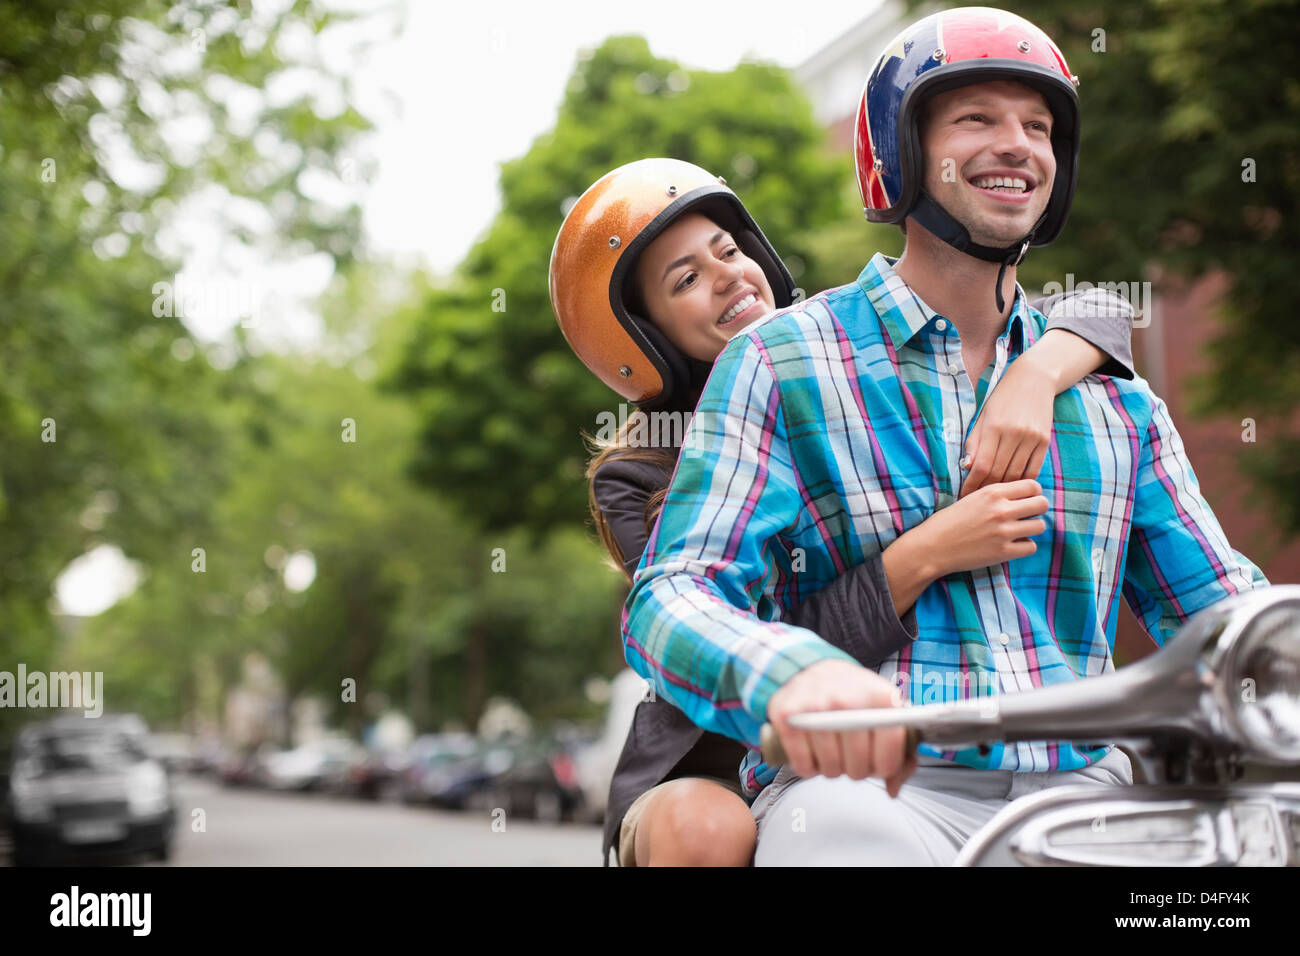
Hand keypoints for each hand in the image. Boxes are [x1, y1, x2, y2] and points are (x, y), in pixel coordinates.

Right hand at [765, 660, 915, 797]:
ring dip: (832, 769)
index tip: (878, 762)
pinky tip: (813, 753)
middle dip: (857, 769)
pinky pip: (803, 764)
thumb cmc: (851, 694)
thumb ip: (900, 750)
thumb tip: (893, 789)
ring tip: (832, 751)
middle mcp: (848, 699)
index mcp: (879, 695)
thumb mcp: (883, 710)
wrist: (809, 668)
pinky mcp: (787, 716)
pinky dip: (808, 768)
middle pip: (859, 765)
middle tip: (851, 755)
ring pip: (831, 768)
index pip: (891, 746)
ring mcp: (815, 706)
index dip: (886, 764)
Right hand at [915, 479, 1048, 577]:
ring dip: (1032, 528)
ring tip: (1018, 531)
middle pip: (1042, 504)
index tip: (1026, 499)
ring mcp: (1004, 532)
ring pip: (1040, 526)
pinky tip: (1011, 545)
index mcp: (992, 492)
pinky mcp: (1003, 552)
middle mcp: (1001, 510)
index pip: (1032, 485)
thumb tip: (1021, 495)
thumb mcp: (971, 497)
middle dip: (1037, 509)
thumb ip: (996, 494)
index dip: (1033, 492)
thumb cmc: (947, 522)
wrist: (931, 547)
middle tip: (1027, 515)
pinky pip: (1031, 547)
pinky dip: (1024, 547)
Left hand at [961, 356, 1054, 496]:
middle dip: (986, 488)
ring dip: (1004, 488)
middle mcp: (1014, 433)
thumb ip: (975, 442)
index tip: (965, 494)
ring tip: (993, 496)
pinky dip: (1022, 481)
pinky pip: (1033, 469)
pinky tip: (1012, 487)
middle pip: (999, 472)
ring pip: (1016, 474)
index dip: (972, 484)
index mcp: (994, 427)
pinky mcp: (1045, 441)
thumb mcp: (983, 416)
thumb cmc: (1002, 399)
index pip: (982, 465)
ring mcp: (1031, 438)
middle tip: (977, 500)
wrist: (1034, 380)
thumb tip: (967, 467)